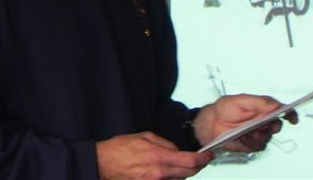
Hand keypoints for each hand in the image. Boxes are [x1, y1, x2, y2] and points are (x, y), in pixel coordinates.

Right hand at [96, 131, 212, 179]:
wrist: (103, 163)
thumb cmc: (121, 148)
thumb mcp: (145, 137)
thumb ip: (165, 144)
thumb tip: (177, 150)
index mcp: (160, 157)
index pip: (190, 161)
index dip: (203, 159)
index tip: (209, 155)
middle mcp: (160, 173)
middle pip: (188, 173)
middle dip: (197, 166)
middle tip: (201, 160)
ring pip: (179, 179)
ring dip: (184, 172)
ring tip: (182, 164)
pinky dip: (172, 177)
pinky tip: (169, 171)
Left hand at [193, 94, 297, 152]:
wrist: (212, 123)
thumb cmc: (225, 109)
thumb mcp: (241, 100)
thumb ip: (260, 102)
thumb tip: (276, 105)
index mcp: (263, 107)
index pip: (281, 109)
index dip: (290, 113)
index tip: (292, 117)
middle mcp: (263, 120)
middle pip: (277, 125)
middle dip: (272, 126)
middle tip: (264, 125)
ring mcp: (259, 133)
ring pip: (268, 137)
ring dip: (258, 135)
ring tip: (246, 132)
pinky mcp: (253, 144)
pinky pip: (259, 145)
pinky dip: (251, 142)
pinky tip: (242, 137)